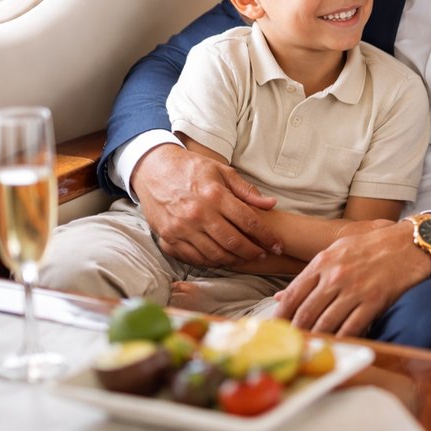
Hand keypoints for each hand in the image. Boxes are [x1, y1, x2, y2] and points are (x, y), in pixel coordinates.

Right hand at [133, 144, 280, 266]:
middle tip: (264, 254)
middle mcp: (199, 214)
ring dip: (234, 260)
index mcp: (215, 195)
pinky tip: (222, 258)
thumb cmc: (191, 168)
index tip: (277, 245)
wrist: (153, 169)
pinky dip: (211, 262)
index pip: (248, 221)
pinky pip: (194, 258)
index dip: (266, 236)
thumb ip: (246, 190)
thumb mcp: (221, 171)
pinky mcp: (168, 237)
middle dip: (253, 252)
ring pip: (215, 254)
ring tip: (246, 258)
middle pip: (233, 242)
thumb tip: (271, 204)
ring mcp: (182, 228)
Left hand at [273, 221, 429, 335]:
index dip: (280, 317)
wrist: (412, 243)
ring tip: (312, 347)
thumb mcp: (338, 249)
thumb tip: (281, 297)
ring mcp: (355, 290)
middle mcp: (336, 276)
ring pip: (325, 324)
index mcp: (323, 261)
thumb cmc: (375, 245)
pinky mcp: (374, 301)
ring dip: (317, 338)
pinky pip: (351, 328)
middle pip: (305, 313)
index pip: (292, 295)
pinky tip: (337, 345)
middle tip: (292, 344)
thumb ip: (311, 273)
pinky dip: (342, 340)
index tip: (277, 329)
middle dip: (296, 332)